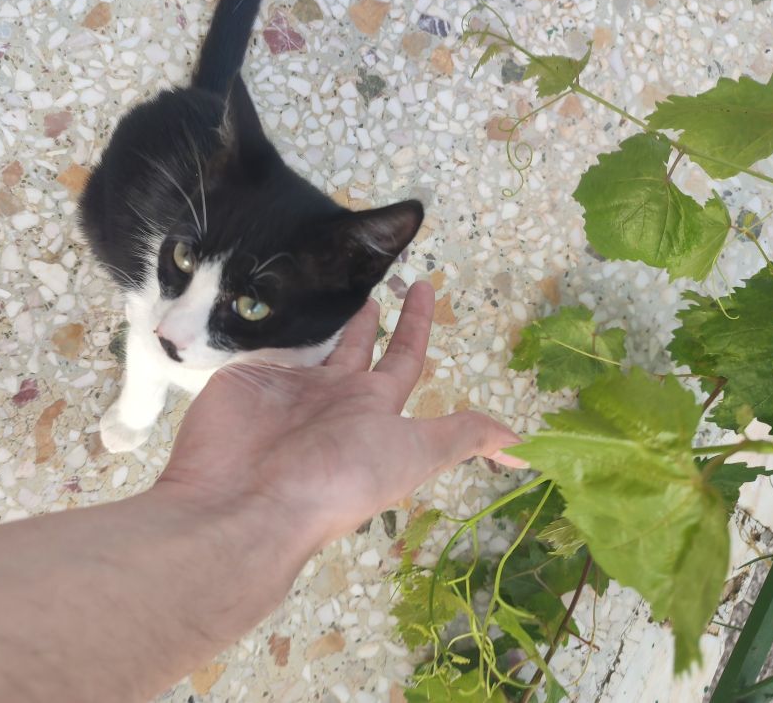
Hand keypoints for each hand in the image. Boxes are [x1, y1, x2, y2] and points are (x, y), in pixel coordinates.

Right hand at [159, 281, 523, 551]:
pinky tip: (273, 290)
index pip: (401, 358)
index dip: (417, 325)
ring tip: (326, 273)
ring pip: (310, 341)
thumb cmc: (340, 476)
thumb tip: (527, 449)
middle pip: (356, 346)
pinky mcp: (245, 376)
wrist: (249, 500)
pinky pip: (265, 340)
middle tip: (372, 273)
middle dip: (367, 315)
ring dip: (321, 315)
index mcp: (371, 409)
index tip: (425, 286)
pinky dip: (270, 320)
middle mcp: (331, 397)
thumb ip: (461, 437)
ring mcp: (285, 386)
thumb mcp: (413, 454)